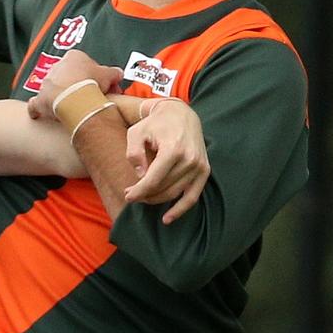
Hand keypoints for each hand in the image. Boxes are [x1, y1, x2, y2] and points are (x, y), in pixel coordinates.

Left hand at [26, 50, 122, 120]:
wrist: (75, 98)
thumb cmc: (90, 83)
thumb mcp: (109, 75)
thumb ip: (113, 72)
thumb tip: (118, 73)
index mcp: (73, 57)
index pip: (85, 64)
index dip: (97, 76)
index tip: (104, 86)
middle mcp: (57, 67)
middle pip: (69, 76)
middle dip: (79, 86)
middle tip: (91, 98)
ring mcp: (47, 83)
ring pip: (54, 89)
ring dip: (62, 97)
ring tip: (76, 109)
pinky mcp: (40, 100)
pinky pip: (36, 105)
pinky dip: (37, 110)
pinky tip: (42, 115)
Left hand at [124, 99, 209, 223]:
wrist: (180, 114)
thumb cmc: (155, 124)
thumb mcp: (136, 132)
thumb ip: (134, 154)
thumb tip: (141, 177)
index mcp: (173, 149)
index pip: (153, 179)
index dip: (139, 191)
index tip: (128, 195)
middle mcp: (189, 159)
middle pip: (163, 187)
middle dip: (145, 195)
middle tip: (131, 195)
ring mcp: (199, 166)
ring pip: (175, 193)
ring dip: (157, 200)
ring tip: (143, 198)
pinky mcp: (204, 170)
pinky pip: (193, 196)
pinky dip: (180, 209)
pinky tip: (167, 218)